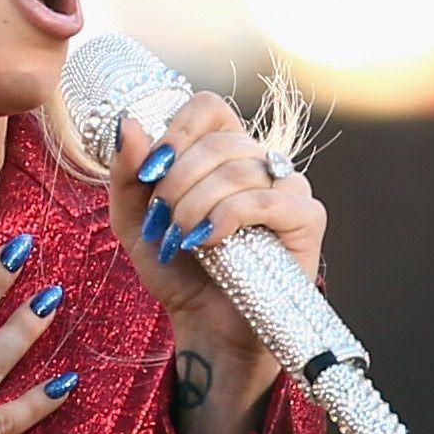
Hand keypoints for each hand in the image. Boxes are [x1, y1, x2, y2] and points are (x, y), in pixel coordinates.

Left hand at [107, 91, 325, 369]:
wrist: (204, 326)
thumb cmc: (177, 271)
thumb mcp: (134, 222)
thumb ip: (127, 174)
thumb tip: (129, 123)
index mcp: (222, 152)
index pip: (208, 107)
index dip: (176, 131)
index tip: (151, 171)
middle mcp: (259, 161)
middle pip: (219, 141)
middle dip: (177, 182)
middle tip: (161, 220)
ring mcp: (287, 187)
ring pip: (239, 170)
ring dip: (196, 207)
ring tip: (181, 240)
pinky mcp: (306, 218)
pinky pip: (268, 199)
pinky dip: (229, 217)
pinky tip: (210, 241)